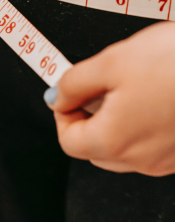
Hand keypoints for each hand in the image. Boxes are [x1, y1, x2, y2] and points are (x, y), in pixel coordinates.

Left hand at [45, 21, 174, 176]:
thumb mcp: (110, 63)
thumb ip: (74, 83)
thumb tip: (57, 96)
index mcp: (114, 141)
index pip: (68, 141)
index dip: (62, 113)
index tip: (67, 93)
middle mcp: (141, 159)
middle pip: (93, 147)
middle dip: (87, 117)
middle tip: (95, 86)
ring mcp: (166, 158)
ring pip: (122, 147)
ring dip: (112, 120)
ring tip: (126, 86)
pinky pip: (149, 143)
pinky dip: (139, 124)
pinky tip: (150, 95)